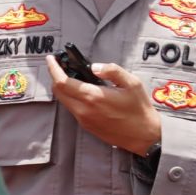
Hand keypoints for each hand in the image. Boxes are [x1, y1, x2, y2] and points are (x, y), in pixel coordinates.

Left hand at [47, 59, 164, 156]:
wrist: (144, 136)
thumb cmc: (139, 109)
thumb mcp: (132, 83)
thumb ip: (112, 70)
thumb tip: (94, 67)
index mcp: (93, 97)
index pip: (62, 82)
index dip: (53, 69)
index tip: (51, 59)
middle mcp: (83, 109)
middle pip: (58, 91)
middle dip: (55, 76)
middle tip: (60, 65)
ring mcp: (83, 119)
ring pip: (63, 101)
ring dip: (62, 87)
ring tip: (71, 75)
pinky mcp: (86, 126)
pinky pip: (72, 109)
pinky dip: (70, 97)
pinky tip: (80, 90)